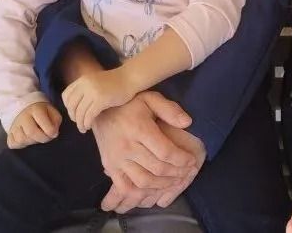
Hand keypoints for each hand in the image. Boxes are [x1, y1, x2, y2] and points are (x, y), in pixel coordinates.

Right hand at [7, 101, 61, 149]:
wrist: (25, 109)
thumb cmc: (42, 113)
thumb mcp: (52, 112)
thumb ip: (56, 121)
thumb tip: (54, 133)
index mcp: (35, 109)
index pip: (43, 122)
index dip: (51, 131)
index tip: (54, 133)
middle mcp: (23, 116)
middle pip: (31, 132)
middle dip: (42, 138)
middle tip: (46, 137)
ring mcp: (14, 125)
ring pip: (21, 139)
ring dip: (31, 142)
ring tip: (36, 137)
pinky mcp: (9, 134)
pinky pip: (13, 144)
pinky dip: (21, 145)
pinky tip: (27, 139)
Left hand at [62, 68, 135, 131]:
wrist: (129, 78)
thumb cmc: (114, 82)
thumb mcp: (95, 82)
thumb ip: (85, 90)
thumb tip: (75, 106)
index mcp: (82, 80)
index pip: (66, 95)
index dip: (67, 107)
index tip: (73, 113)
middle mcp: (85, 85)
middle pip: (71, 105)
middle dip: (73, 117)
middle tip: (78, 122)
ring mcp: (93, 92)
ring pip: (80, 112)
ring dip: (80, 123)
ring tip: (83, 128)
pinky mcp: (101, 100)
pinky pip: (89, 115)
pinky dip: (87, 123)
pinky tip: (89, 126)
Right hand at [91, 91, 199, 212]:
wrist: (100, 111)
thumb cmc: (129, 104)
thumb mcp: (150, 98)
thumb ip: (169, 109)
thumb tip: (187, 123)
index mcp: (139, 128)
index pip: (165, 151)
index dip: (181, 159)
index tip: (192, 160)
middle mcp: (127, 146)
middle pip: (157, 168)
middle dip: (177, 173)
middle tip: (187, 172)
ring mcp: (116, 159)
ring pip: (143, 181)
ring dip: (162, 185)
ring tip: (175, 180)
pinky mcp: (110, 168)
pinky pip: (126, 188)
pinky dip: (141, 193)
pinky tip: (153, 189)